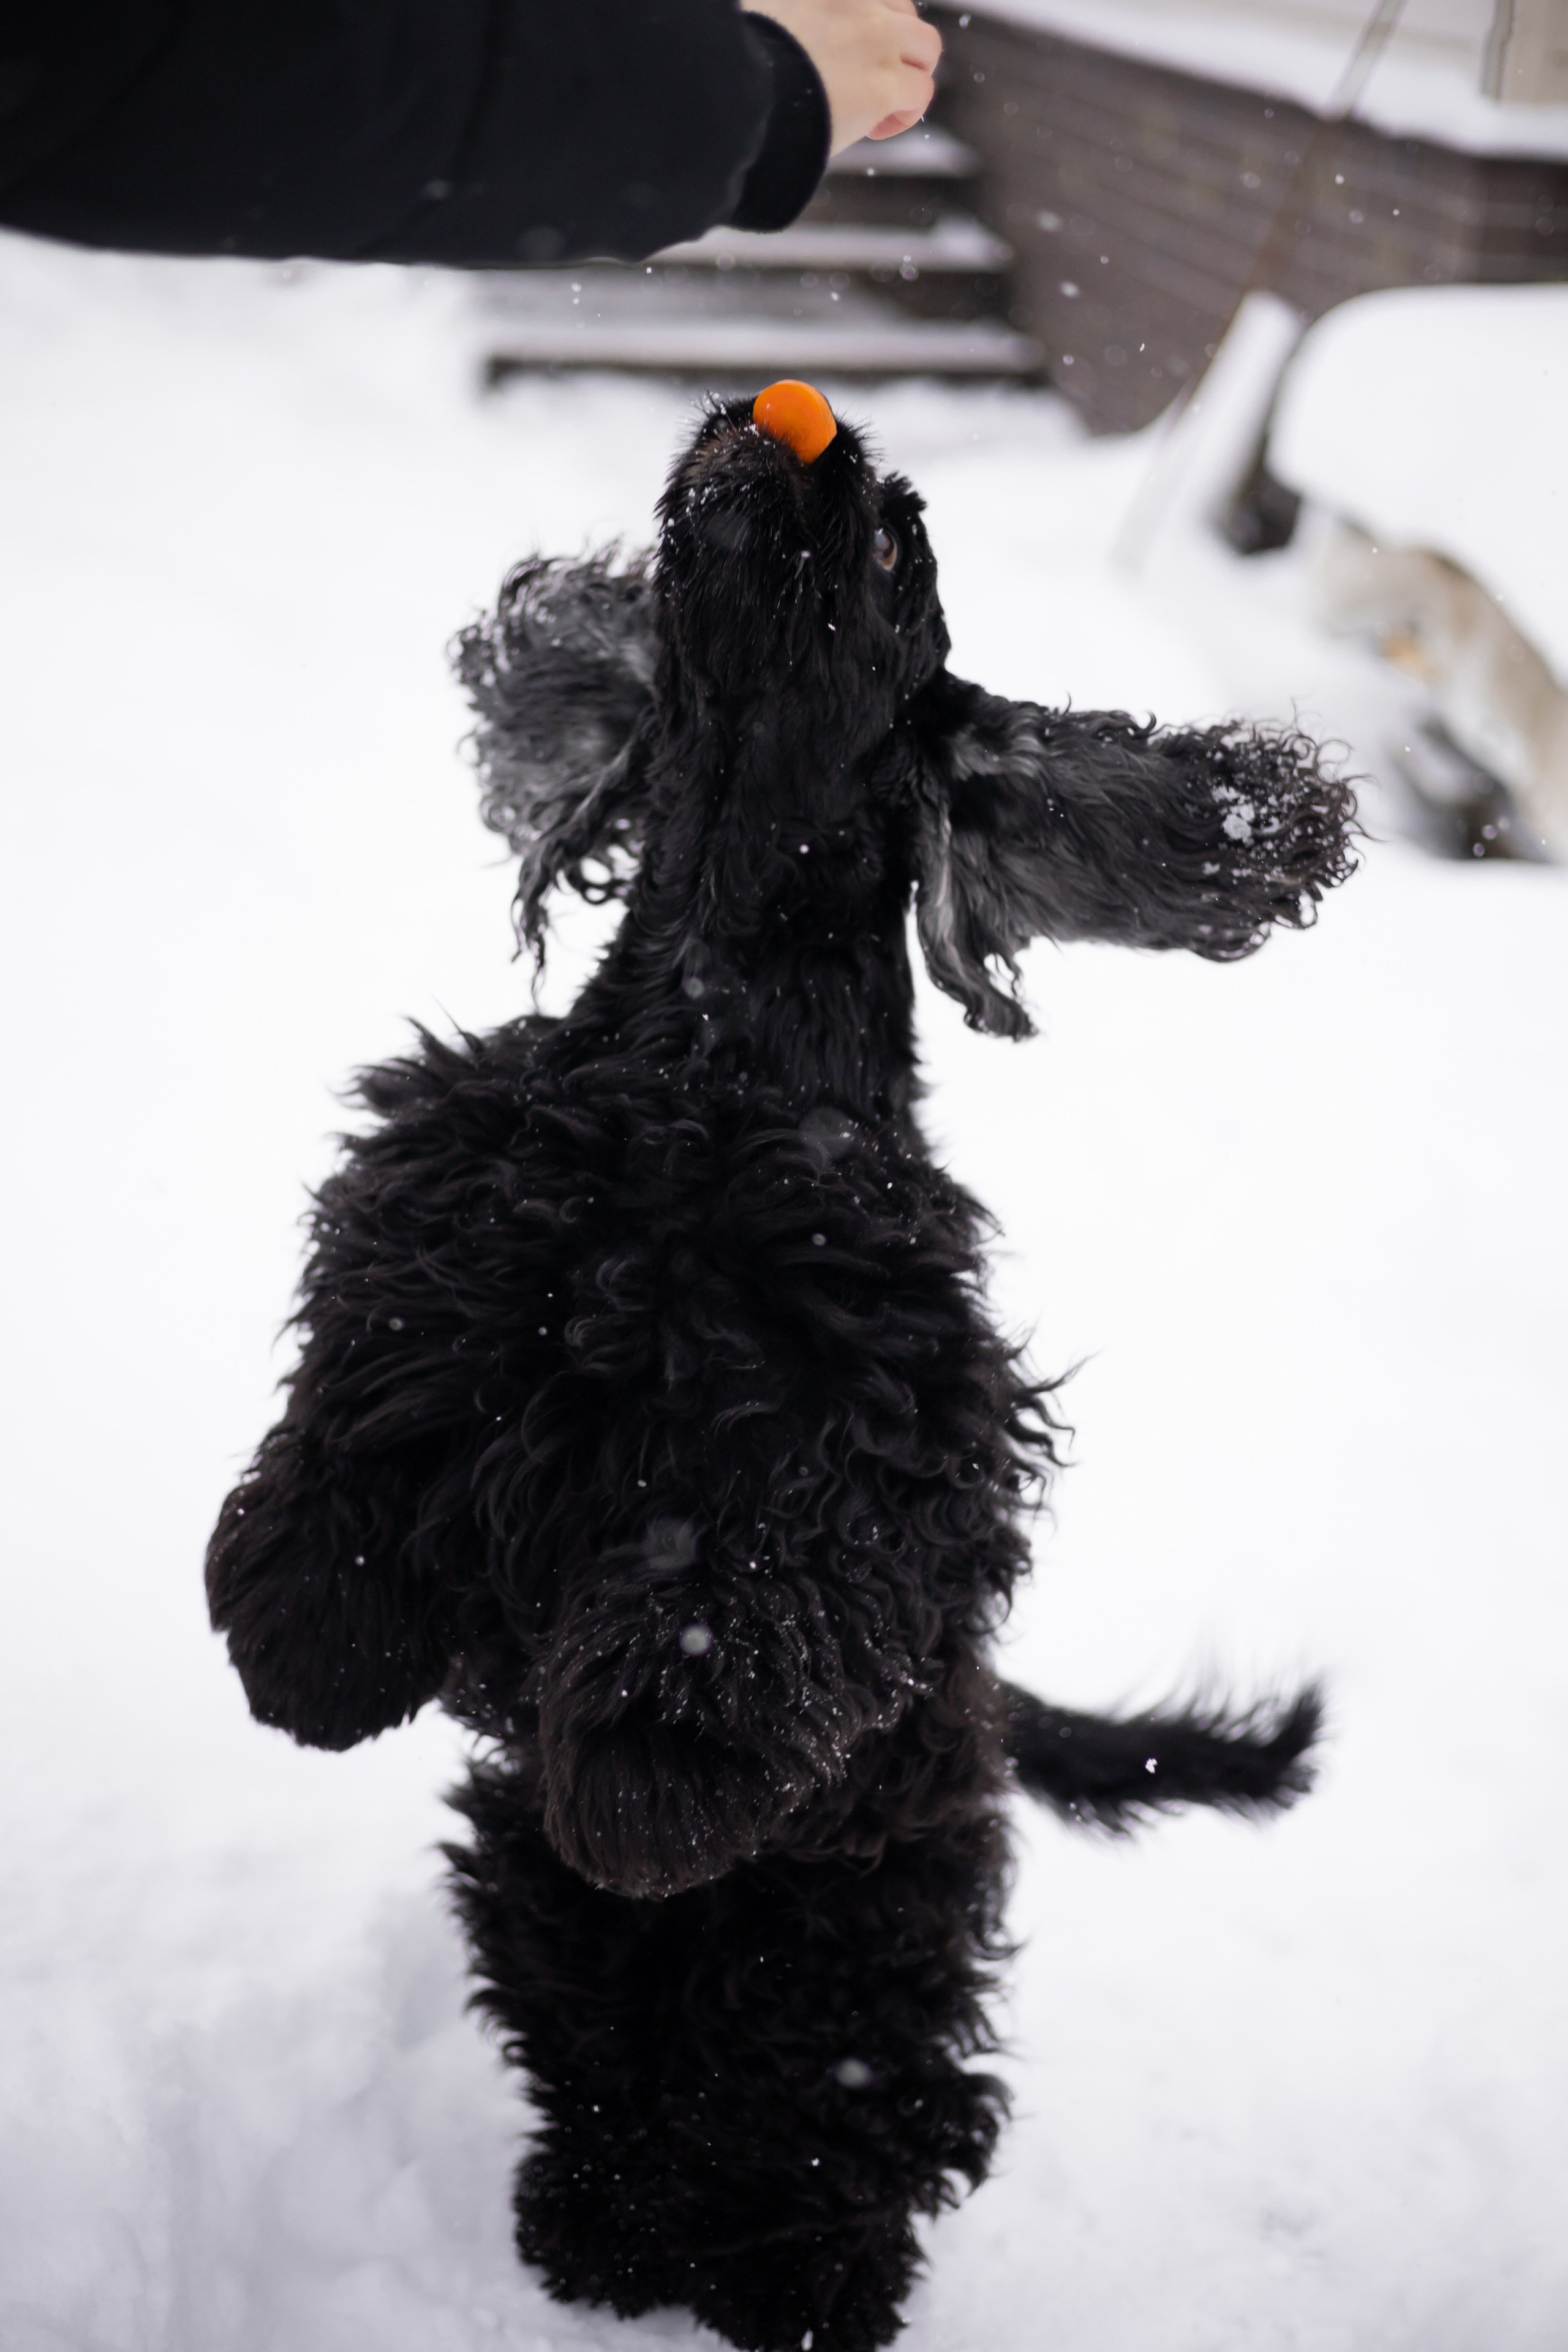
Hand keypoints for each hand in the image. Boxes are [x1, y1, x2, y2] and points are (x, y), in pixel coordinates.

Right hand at [746, 0, 941, 152]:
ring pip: (926, 46)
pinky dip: (905, 113)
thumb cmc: (733, 65)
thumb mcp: (754, 13)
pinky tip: (875, 128)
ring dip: (910, 76)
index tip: (842, 51)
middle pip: (902, 9)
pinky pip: (920, 93)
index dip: (866, 19)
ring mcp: (875, 36)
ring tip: (880, 106)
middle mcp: (856, 0)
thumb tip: (767, 19)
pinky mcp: (884, 82)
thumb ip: (775, 12)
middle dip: (895, 44)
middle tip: (867, 79)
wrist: (736, 98)